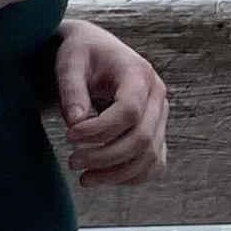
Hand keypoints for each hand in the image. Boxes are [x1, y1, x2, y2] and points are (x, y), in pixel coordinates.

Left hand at [52, 18, 169, 185]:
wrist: (97, 51)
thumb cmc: (82, 54)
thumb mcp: (70, 63)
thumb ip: (72, 90)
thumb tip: (75, 123)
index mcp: (139, 73)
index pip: (129, 111)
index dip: (99, 130)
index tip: (68, 136)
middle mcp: (157, 95)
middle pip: (142, 138)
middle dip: (105, 157)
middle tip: (72, 162)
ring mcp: (161, 115)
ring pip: (150, 157)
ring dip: (117, 174)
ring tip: (85, 178)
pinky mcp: (157, 131)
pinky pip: (153, 163)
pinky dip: (131, 177)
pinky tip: (103, 178)